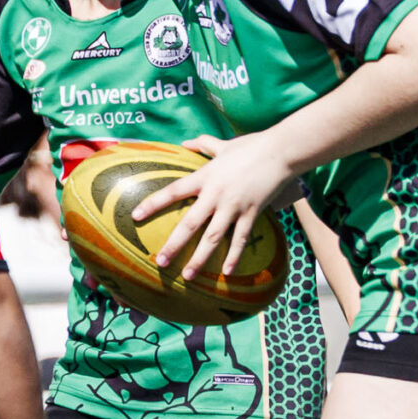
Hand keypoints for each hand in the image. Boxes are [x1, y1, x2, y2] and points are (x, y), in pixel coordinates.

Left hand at [135, 136, 302, 281]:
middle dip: (174, 245)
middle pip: (190, 224)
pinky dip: (234, 257)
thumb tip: (185, 142)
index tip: (136, 216)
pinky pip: (240, 239)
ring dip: (200, 258)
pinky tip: (226, 272)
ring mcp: (234, 206)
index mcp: (205, 176)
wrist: (281, 152)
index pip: (173, 191)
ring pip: (213, 238)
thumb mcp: (224, 144)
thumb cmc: (252, 146)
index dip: (153, 204)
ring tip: (188, 276)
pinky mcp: (252, 213)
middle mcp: (216, 195)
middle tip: (160, 262)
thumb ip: (203, 144)